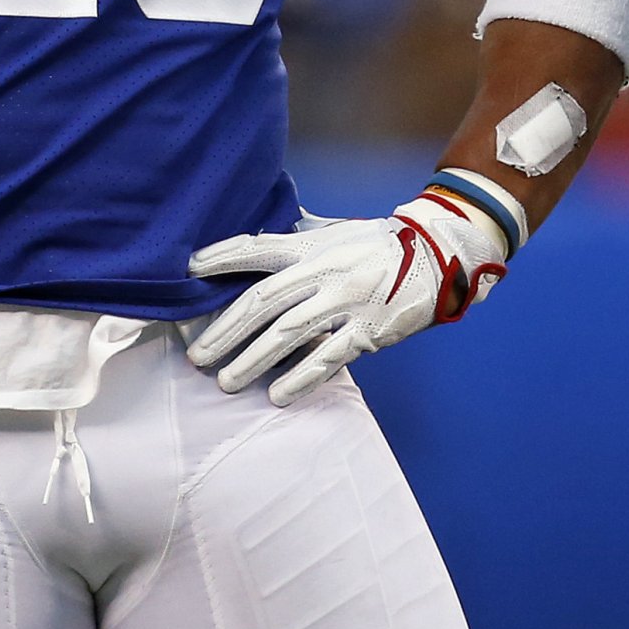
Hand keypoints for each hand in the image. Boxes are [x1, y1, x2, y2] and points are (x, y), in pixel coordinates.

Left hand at [187, 191, 508, 405]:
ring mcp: (348, 303)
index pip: (260, 249)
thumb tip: (249, 245)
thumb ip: (294, 241)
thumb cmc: (377, 246)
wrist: (438, 255)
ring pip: (290, 335)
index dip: (223, 257)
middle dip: (226, 332)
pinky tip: (276, 395)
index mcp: (314, 246)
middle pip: (265, 303)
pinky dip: (301, 378)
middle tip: (197, 357)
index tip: (189, 269)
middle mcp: (327, 273)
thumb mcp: (334, 233)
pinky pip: (329, 358)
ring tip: (226, 382)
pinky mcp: (370, 331)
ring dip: (253, 360)